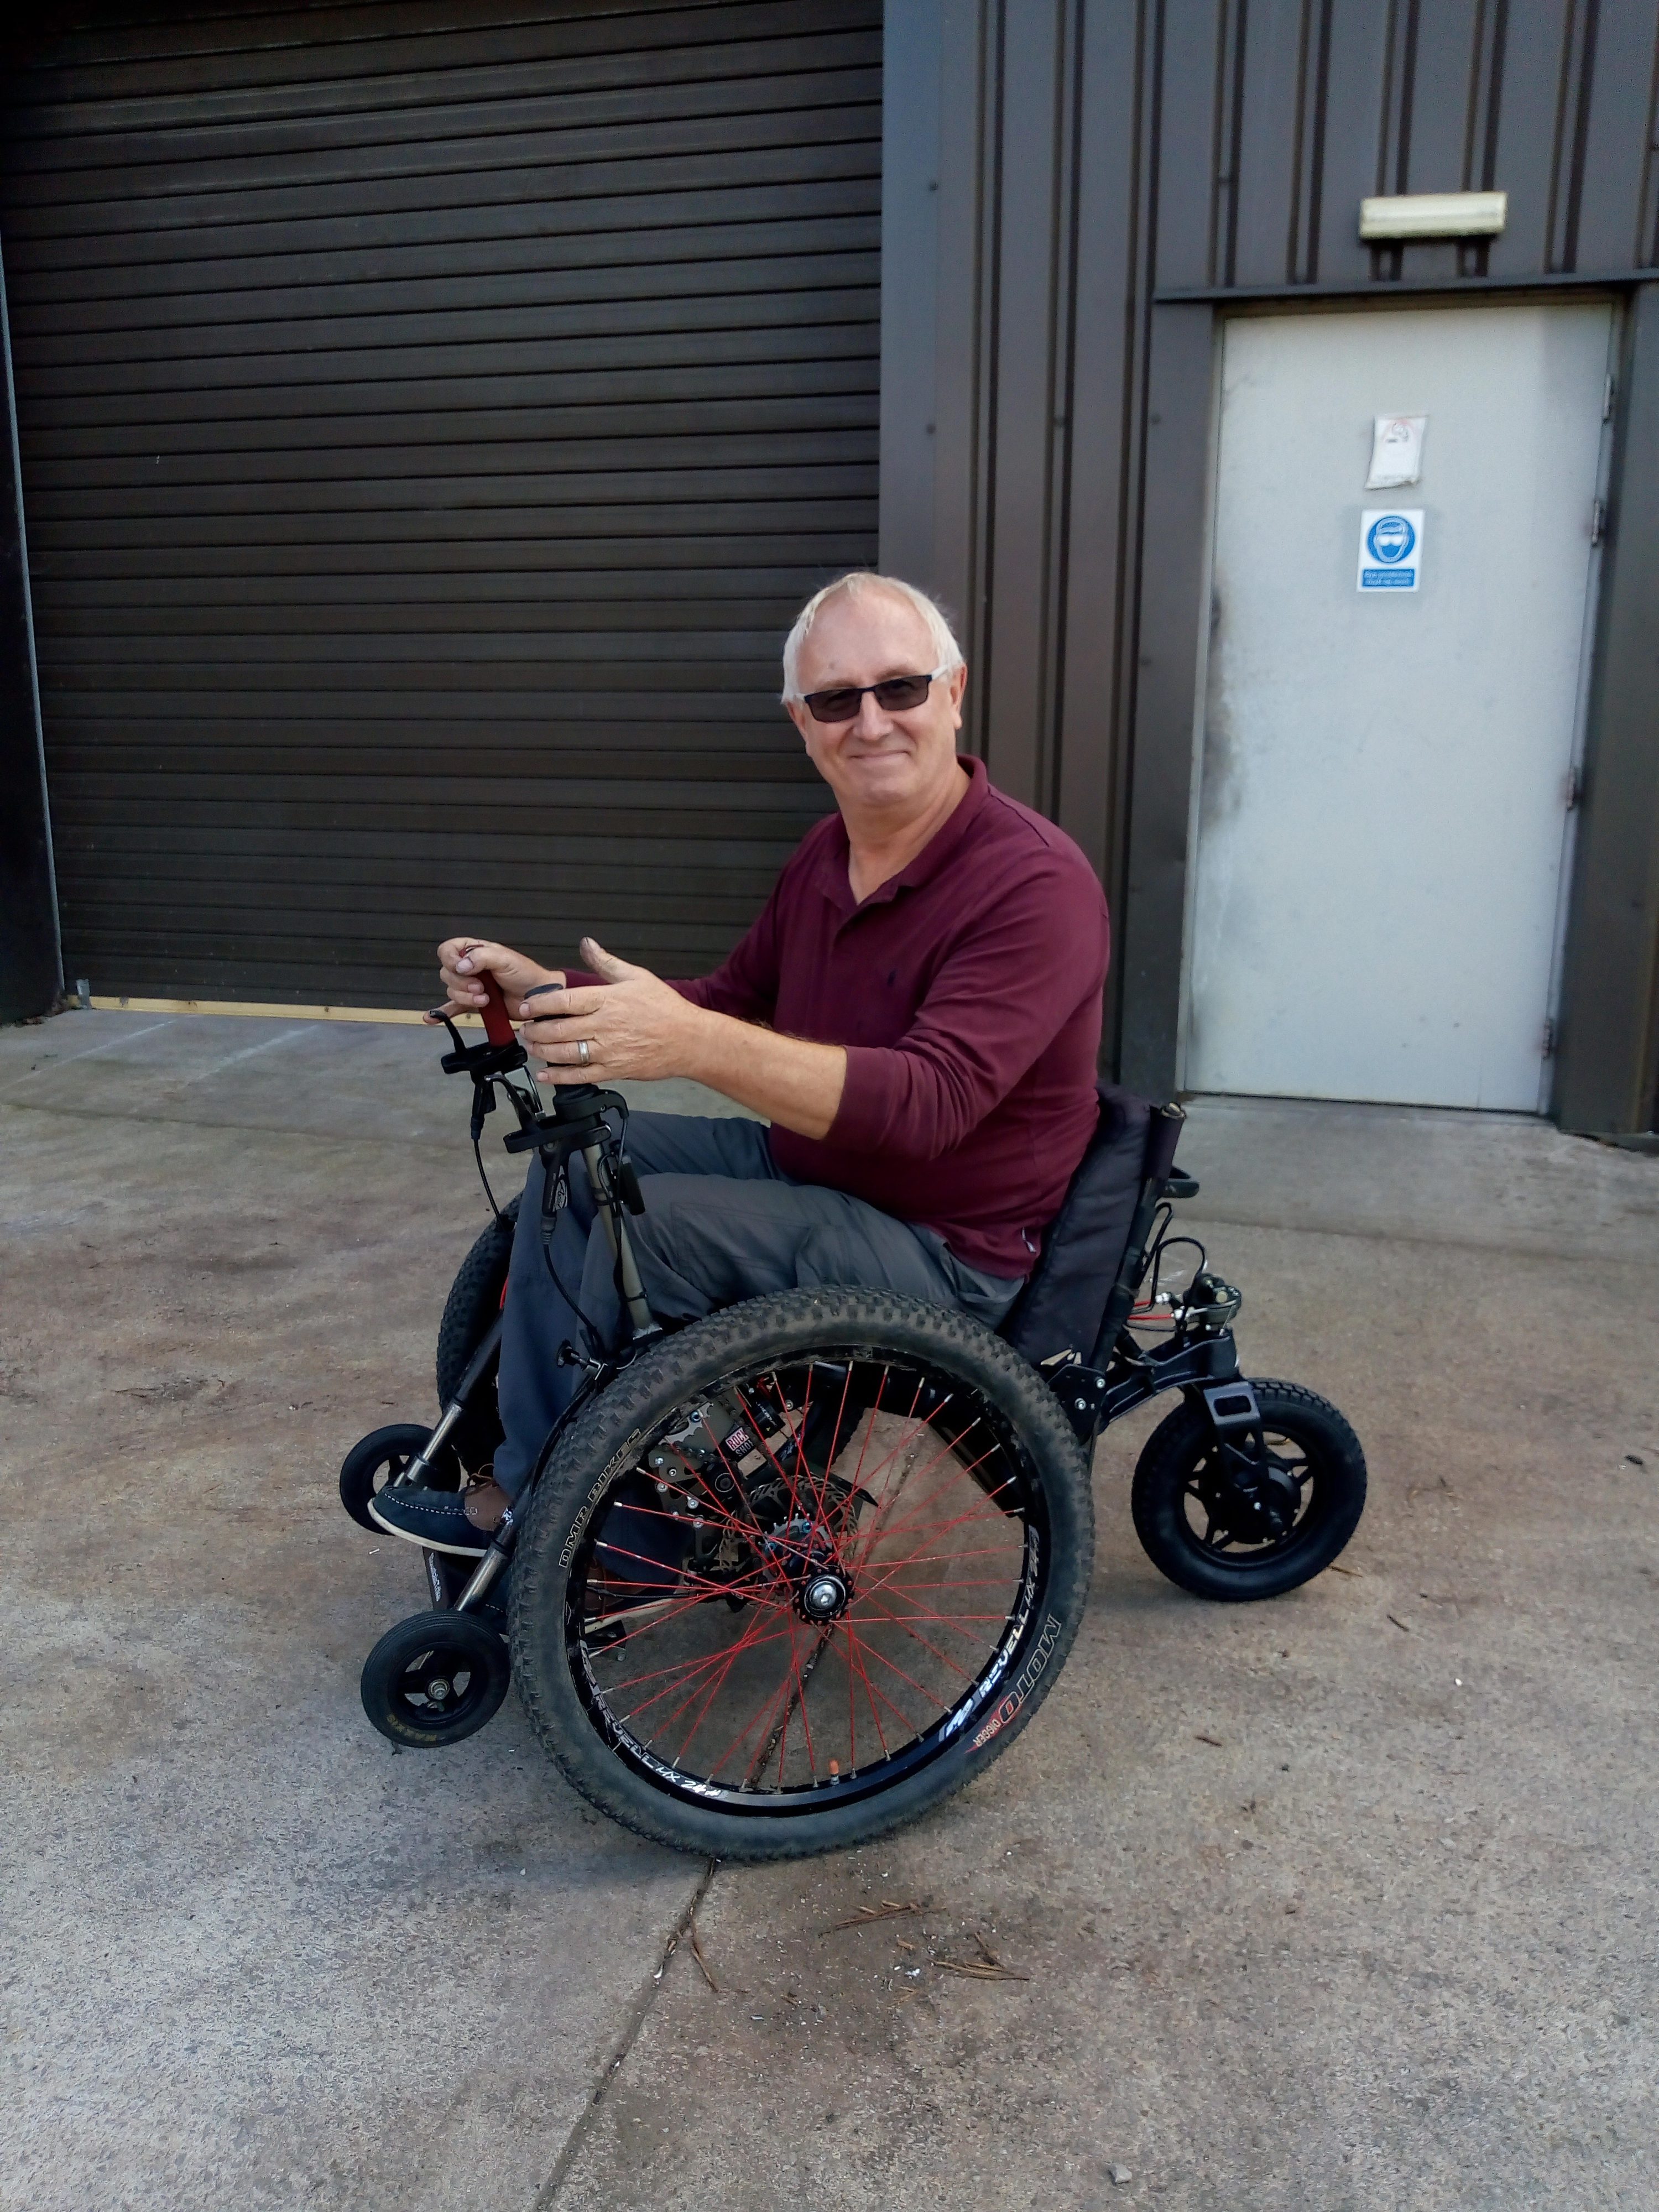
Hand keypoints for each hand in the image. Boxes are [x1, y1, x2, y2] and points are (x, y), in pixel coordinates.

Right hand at [425, 937, 560, 1023]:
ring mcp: (470, 987)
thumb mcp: (504, 959)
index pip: (448, 950)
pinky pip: (452, 1008)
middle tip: (482, 988)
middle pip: (447, 973)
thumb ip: (481, 958)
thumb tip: (460, 966)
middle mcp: (470, 968)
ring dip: (466, 998)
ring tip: (486, 999)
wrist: (538, 997)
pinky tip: (430, 1019)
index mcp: (475, 951)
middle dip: (462, 983)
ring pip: (452, 991)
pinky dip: (441, 1013)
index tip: (463, 969)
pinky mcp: (474, 1004)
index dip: (450, 959)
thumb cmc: (525, 973)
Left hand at [519, 937, 704, 1085]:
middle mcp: (604, 1026)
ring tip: (532, 1046)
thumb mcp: (638, 976)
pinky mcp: (614, 1070)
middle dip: (535, 1030)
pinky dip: (558, 1077)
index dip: (537, 1004)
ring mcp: (608, 1051)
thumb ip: (607, 962)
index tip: (524, 1006)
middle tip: (525, 1029)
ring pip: (564, 1053)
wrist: (690, 1040)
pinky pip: (580, 1076)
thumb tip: (586, 943)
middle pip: (557, 1030)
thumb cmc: (665, 1007)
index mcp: (607, 1000)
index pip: (562, 1001)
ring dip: (542, 1051)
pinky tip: (544, 1074)